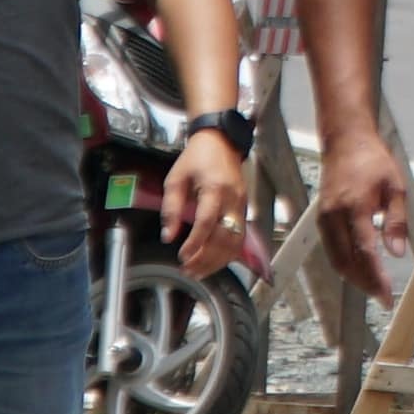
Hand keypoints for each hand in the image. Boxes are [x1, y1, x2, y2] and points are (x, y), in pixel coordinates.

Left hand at [163, 130, 257, 277]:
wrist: (221, 142)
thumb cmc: (197, 158)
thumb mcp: (176, 178)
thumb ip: (171, 208)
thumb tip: (168, 235)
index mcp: (215, 188)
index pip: (207, 222)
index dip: (195, 242)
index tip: (182, 256)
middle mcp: (233, 199)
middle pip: (224, 238)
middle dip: (206, 258)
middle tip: (188, 270)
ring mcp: (242, 206)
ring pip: (235, 242)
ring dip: (217, 261)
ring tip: (199, 272)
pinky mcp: (245, 210)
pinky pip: (239, 238)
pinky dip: (227, 254)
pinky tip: (214, 262)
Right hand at [309, 123, 413, 299]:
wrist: (346, 142)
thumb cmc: (373, 162)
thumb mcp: (395, 187)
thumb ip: (396, 221)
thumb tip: (396, 252)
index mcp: (355, 207)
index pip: (365, 252)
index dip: (376, 277)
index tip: (387, 294)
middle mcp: (334, 216)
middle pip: (346, 262)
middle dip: (364, 283)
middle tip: (382, 296)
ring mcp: (325, 218)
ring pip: (336, 259)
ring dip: (354, 277)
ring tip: (374, 287)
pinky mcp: (321, 219)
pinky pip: (331, 250)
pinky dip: (345, 264)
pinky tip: (360, 269)